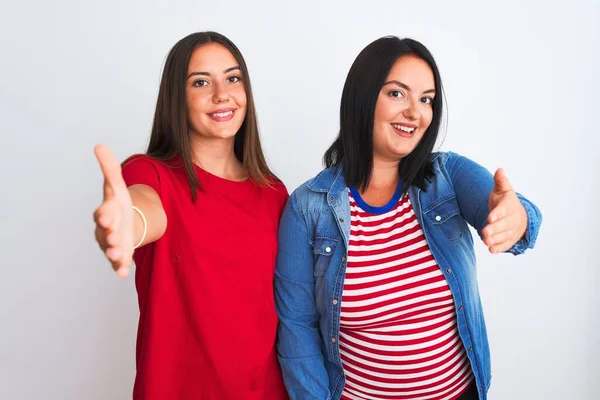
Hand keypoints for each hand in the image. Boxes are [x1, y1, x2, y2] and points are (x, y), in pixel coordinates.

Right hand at [93, 144, 133, 276]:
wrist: (126, 224)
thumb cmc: (119, 204)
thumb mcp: (117, 185)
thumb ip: (109, 168)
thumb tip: (99, 145)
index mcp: (106, 212)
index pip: (103, 213)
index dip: (104, 214)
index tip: (106, 215)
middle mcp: (106, 231)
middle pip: (105, 233)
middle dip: (109, 235)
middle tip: (114, 236)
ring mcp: (113, 245)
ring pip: (111, 250)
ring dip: (114, 253)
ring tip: (119, 255)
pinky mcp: (121, 257)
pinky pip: (119, 265)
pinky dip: (120, 269)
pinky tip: (123, 273)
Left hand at [482, 168, 527, 253]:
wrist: (517, 215)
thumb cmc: (505, 201)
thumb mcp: (502, 190)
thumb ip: (500, 181)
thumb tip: (499, 170)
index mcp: (510, 206)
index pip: (504, 210)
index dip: (497, 214)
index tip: (490, 218)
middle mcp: (513, 219)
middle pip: (504, 225)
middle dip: (495, 229)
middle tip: (484, 232)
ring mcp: (512, 230)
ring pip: (504, 236)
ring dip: (495, 240)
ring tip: (486, 241)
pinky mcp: (510, 239)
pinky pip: (506, 245)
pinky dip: (499, 248)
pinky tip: (491, 250)